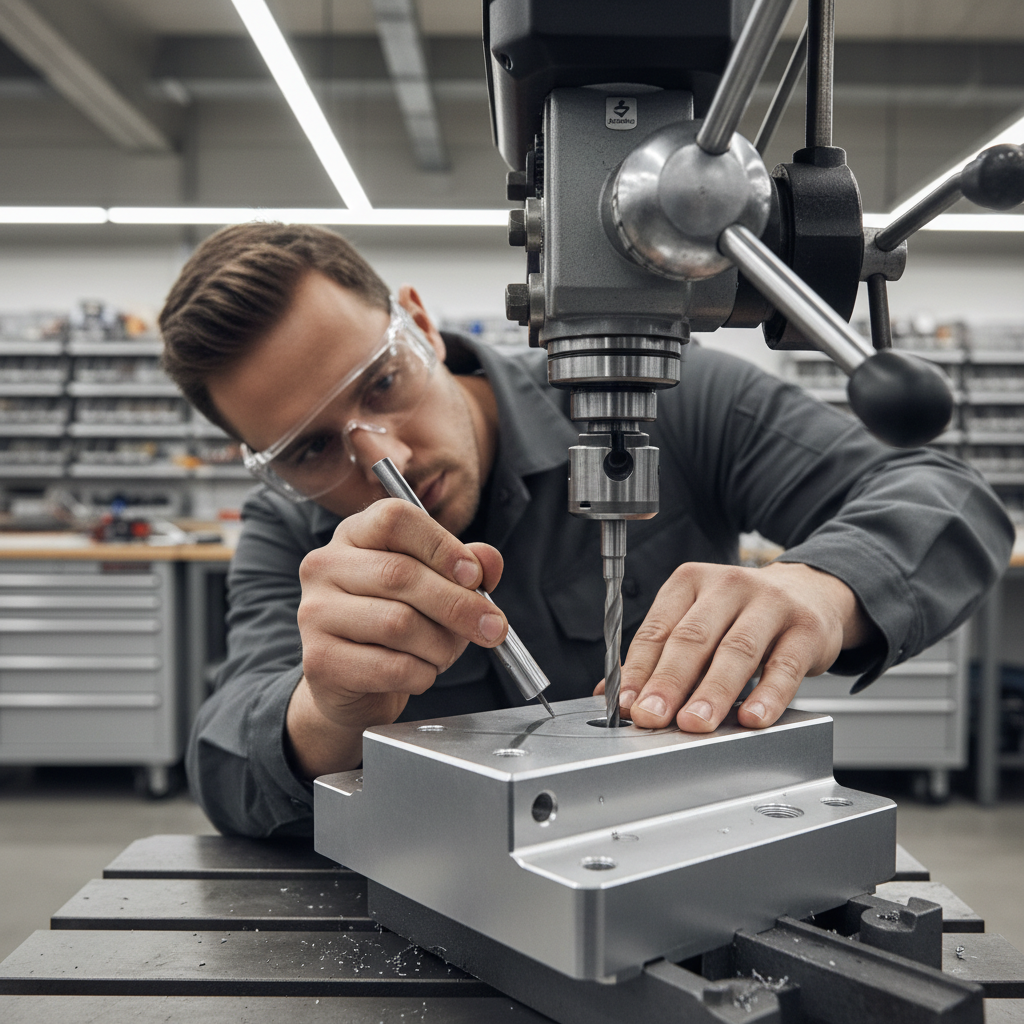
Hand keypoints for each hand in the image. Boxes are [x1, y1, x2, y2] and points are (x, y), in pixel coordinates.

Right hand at [286, 498, 506, 777]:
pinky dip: (421, 674)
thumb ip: (466, 567)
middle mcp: (325, 565)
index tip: (475, 576)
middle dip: (459, 605)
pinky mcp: (318, 660)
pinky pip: (390, 667)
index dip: (441, 545)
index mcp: (355, 533)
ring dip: (440, 645)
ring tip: (445, 653)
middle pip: (400, 574)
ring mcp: (314, 612)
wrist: (354, 685)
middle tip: (494, 627)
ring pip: (398, 623)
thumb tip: (489, 562)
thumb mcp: (436, 586)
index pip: (395, 518)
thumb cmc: (397, 623)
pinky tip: (420, 673)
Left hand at [597, 561, 873, 732]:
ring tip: (695, 723)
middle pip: (693, 638)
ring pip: (736, 651)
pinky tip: (752, 718)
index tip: (627, 704)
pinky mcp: (806, 628)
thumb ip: (661, 656)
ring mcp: (770, 603)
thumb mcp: (700, 622)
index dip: (639, 669)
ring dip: (712, 692)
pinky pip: (784, 665)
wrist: (812, 593)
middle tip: (653, 717)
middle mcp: (728, 585)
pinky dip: (767, 696)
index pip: (657, 628)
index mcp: (690, 582)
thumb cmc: (743, 615)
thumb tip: (616, 697)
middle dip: (669, 682)